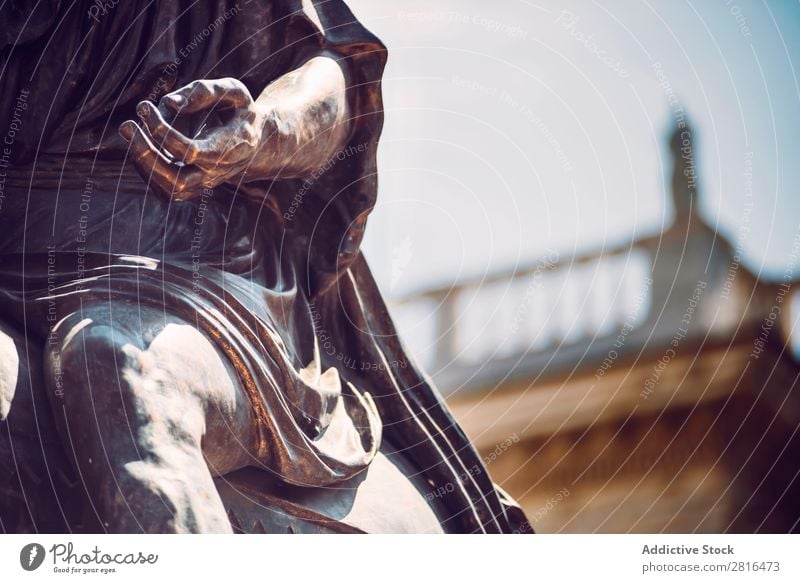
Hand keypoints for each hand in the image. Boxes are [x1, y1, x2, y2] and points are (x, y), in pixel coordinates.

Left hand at [119, 78, 262, 200]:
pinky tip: (142, 142)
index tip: (145, 107)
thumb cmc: (241, 113)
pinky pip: (164, 188)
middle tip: (127, 125)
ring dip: (142, 163)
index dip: (161, 131)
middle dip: (145, 155)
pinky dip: (146, 167)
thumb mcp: (233, 92)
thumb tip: (167, 103)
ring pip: (167, 190)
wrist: (257, 145)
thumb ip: (203, 92)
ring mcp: (202, 185)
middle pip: (175, 182)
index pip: (188, 151)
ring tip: (130, 131)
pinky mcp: (192, 188)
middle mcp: (214, 174)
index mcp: (226, 151)